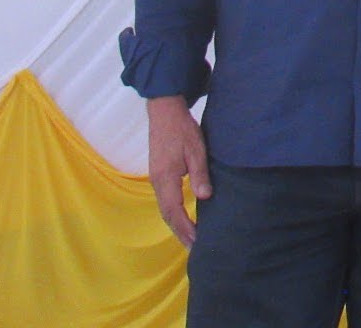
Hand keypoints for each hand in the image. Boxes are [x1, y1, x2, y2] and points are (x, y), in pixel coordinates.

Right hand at [147, 96, 210, 247]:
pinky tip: (183, 218)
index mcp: (165, 178)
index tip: (197, 242)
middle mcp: (157, 182)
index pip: (174, 211)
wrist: (164, 112)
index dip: (185, 228)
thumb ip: (199, 174)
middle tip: (194, 249)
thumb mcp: (196, 150)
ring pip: (165, 209)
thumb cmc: (182, 129)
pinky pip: (165, 200)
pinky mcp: (158, 174)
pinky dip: (174, 213)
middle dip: (180, 232)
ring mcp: (156, 178)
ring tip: (190, 239)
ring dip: (176, 225)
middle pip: (167, 215)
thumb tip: (205, 197)